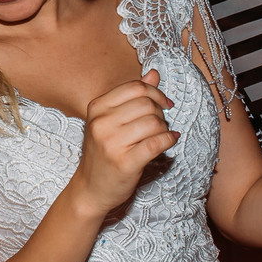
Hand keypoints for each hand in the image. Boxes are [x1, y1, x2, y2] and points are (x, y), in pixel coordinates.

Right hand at [73, 70, 177, 216]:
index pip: (135, 87)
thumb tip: (154, 73)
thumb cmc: (103, 152)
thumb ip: (132, 96)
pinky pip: (157, 143)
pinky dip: (169, 140)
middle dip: (160, 112)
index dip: (156, 92)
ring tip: (160, 135)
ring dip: (164, 128)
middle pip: (147, 104)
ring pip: (154, 122)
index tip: (164, 104)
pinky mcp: (125, 162)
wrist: (90, 188)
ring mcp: (112, 143)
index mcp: (97, 108)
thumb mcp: (111, 120)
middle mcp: (101, 123)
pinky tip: (171, 141)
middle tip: (160, 124)